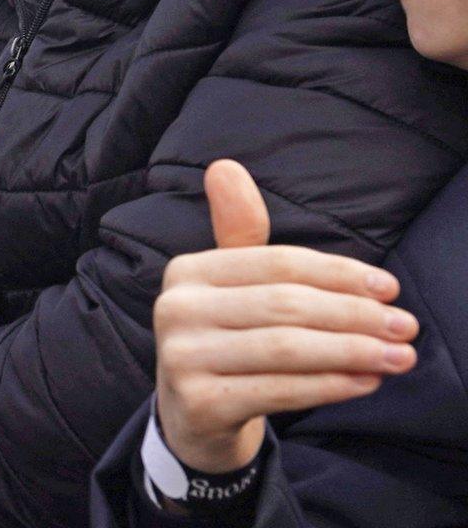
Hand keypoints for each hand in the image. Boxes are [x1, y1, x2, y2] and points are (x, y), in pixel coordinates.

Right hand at [153, 160, 418, 473]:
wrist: (192, 416)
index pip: (277, 264)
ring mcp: (181, 357)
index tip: (390, 289)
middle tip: (405, 327)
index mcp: (187, 271)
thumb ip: (238, 231)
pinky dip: (330, 386)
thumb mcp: (231, 284)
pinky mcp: (198, 403)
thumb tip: (224, 165)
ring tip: (399, 357)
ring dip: (353, 352)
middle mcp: (175, 309)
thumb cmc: (226, 338)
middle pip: (285, 305)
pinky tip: (366, 382)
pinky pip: (278, 391)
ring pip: (286, 349)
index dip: (339, 274)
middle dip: (355, 316)